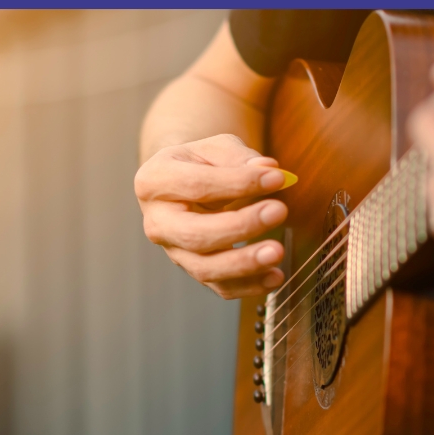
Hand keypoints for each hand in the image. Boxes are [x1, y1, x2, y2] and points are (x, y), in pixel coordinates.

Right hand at [134, 134, 290, 298]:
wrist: (184, 184)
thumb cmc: (200, 163)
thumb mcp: (214, 148)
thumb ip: (239, 157)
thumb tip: (268, 170)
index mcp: (155, 182)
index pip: (197, 185)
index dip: (238, 183)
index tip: (276, 178)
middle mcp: (157, 222)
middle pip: (195, 234)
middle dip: (239, 227)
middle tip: (278, 211)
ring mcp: (173, 250)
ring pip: (204, 268)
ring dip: (243, 264)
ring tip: (277, 251)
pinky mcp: (192, 269)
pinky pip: (218, 286)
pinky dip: (248, 286)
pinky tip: (274, 277)